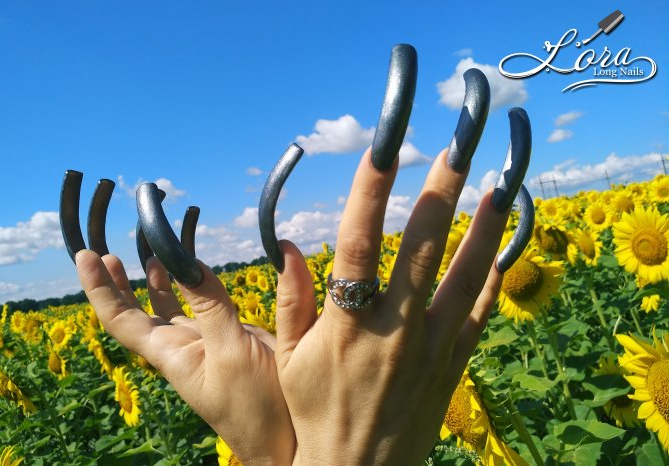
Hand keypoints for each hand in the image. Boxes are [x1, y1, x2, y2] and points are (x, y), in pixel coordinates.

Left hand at [75, 251, 295, 465]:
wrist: (284, 436)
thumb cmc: (255, 407)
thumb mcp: (230, 352)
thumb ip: (210, 306)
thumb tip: (186, 262)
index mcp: (169, 355)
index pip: (121, 320)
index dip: (100, 289)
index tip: (86, 256)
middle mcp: (180, 347)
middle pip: (137, 314)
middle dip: (119, 284)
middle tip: (104, 254)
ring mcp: (204, 343)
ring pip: (169, 308)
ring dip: (155, 281)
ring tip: (148, 253)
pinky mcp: (229, 338)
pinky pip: (203, 305)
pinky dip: (193, 286)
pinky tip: (194, 271)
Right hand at [273, 147, 515, 464]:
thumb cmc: (314, 414)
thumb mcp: (289, 361)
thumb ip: (291, 301)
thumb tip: (290, 246)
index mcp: (347, 324)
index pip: (357, 243)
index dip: (370, 189)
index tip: (385, 145)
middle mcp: (395, 329)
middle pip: (420, 246)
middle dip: (441, 189)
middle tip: (460, 143)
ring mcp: (431, 347)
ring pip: (465, 274)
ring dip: (484, 226)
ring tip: (503, 182)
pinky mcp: (453, 364)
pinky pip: (480, 313)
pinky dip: (494, 277)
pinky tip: (506, 245)